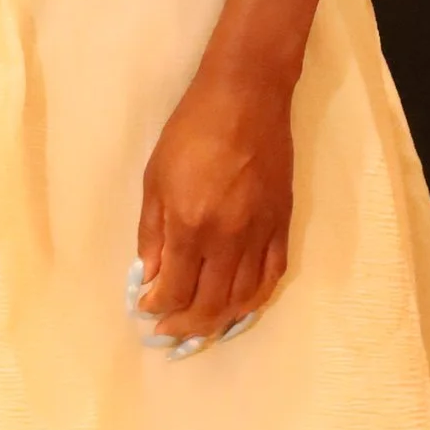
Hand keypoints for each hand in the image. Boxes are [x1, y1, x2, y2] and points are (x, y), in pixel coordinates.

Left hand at [135, 54, 291, 342]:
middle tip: (170, 330)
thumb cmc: (191, 132)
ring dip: (220, 319)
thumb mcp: (155, 179)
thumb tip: (150, 275)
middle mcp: (228, 239)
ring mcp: (260, 234)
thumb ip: (152, 233)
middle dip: (186, 325)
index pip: (175, 289)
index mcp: (190, 226)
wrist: (246, 98)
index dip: (158, 308)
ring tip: (201, 324)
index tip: (147, 310)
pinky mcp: (282, 225)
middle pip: (210, 304)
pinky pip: (273, 276)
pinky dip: (256, 299)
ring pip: (244, 298)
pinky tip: (240, 305)